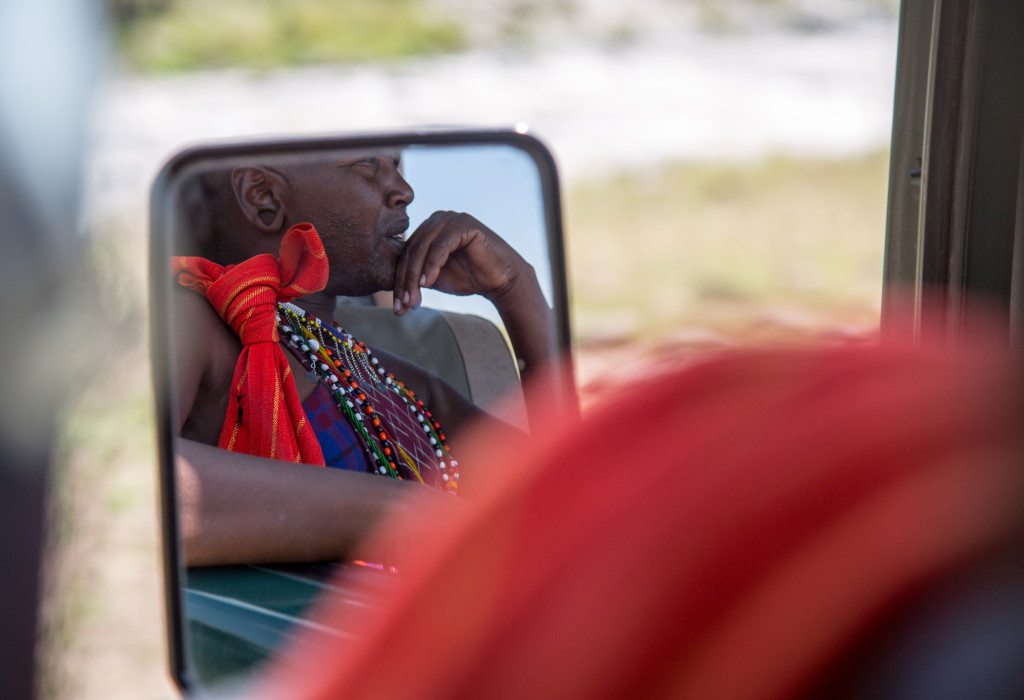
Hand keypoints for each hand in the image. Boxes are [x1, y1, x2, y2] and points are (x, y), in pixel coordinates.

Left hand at [392, 211, 525, 313]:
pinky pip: (441, 246)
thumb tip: (391, 286)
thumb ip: (414, 275)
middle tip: (403, 306)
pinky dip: (432, 265)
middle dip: (405, 282)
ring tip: (413, 299)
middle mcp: (436, 220)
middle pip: (413, 251)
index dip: (400, 282)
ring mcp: (450, 219)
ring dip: (415, 276)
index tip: (397, 308)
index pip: (406, 255)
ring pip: (423, 248)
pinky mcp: (463, 224)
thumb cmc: (469, 278)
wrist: (500, 280)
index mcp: (427, 230)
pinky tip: (426, 283)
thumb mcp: (434, 278)